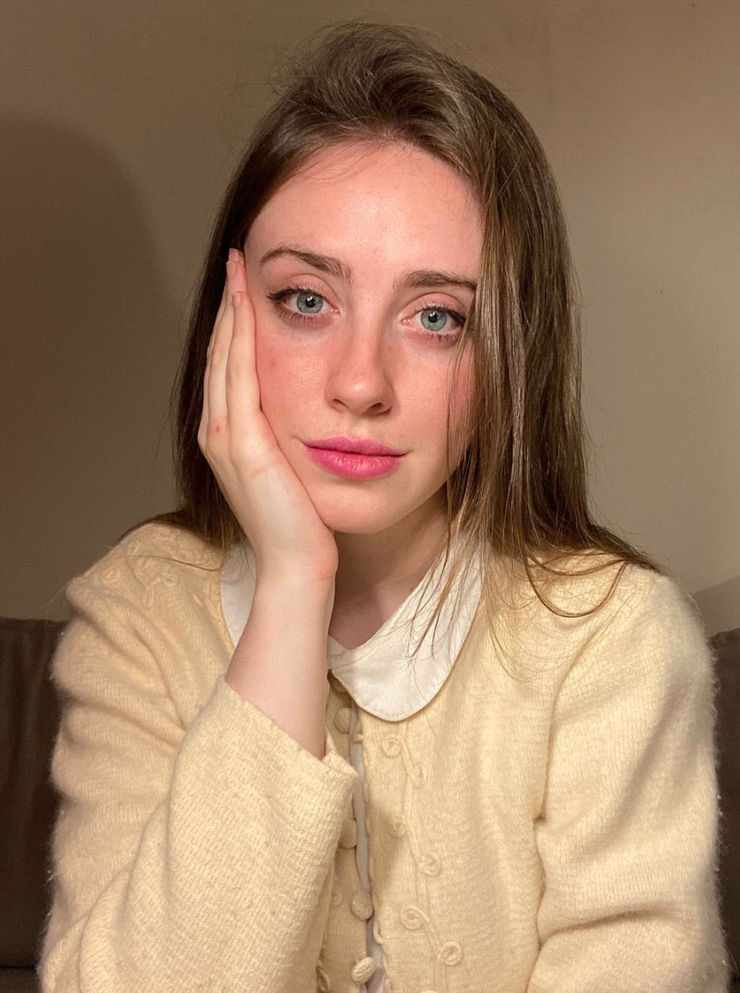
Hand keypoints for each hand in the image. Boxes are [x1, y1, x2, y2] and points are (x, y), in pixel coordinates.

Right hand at [198, 249, 338, 584]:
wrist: (298, 566)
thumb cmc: (303, 525)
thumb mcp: (292, 470)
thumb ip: (289, 438)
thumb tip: (311, 411)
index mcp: (228, 438)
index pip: (228, 368)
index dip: (233, 325)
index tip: (244, 287)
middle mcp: (217, 432)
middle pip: (220, 354)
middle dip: (228, 306)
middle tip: (236, 262)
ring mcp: (224, 437)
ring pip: (224, 357)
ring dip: (231, 310)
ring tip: (238, 269)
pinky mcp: (242, 442)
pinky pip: (238, 375)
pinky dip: (240, 336)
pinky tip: (248, 306)